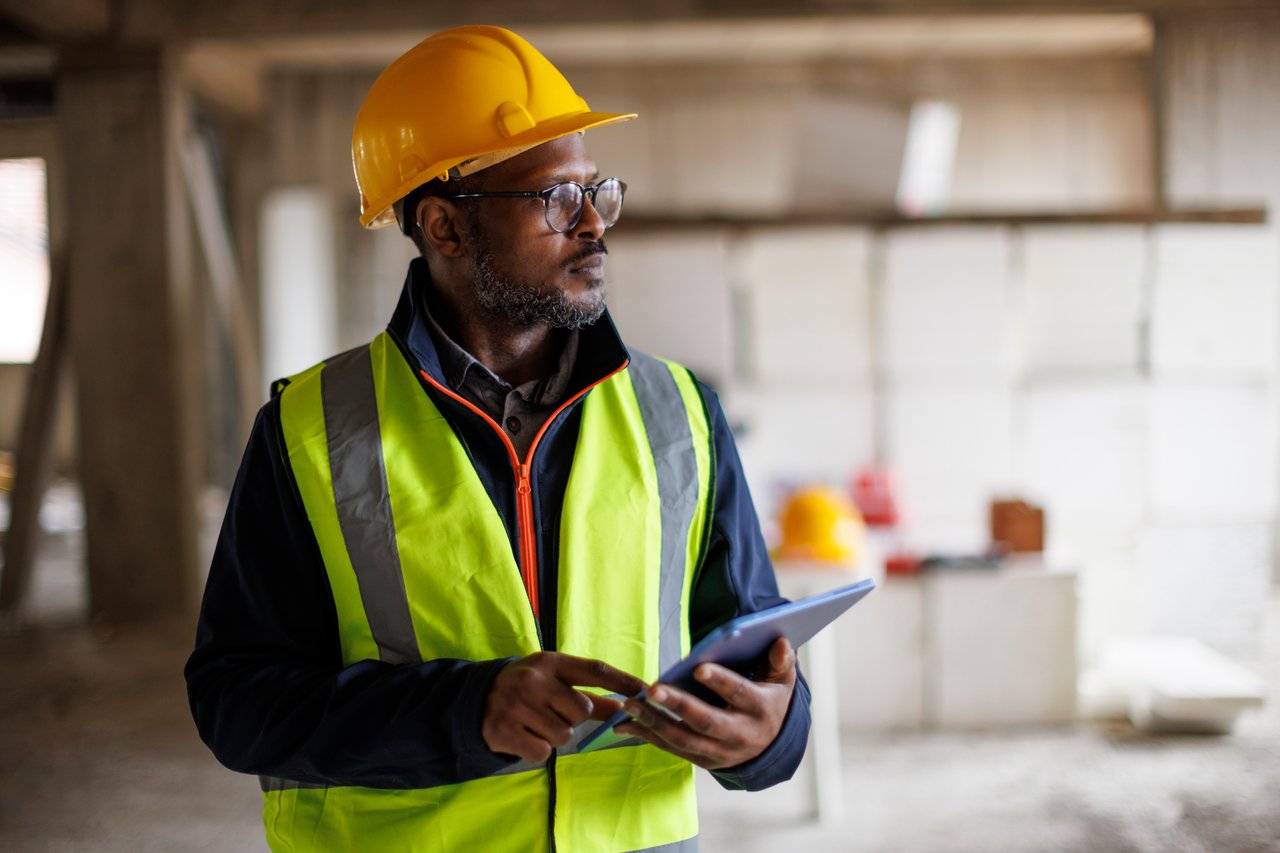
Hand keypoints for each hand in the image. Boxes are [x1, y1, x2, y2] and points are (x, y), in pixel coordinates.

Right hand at [483, 652, 645, 763]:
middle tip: (553, 712)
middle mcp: (534, 680)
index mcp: (550, 662)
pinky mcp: (504, 731)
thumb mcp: (552, 680)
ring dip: (555, 735)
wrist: (475, 700)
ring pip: (564, 735)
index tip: (646, 690)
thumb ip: (585, 692)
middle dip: (574, 718)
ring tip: (536, 723)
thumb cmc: (525, 689)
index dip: (623, 681)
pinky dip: (538, 750)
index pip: (595, 670)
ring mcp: (517, 706)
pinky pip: (543, 752)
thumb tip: (625, 706)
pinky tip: (524, 735)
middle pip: (582, 711)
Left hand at [615, 637, 796, 769]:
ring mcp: (720, 752)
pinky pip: (673, 749)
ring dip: (655, 722)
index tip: (699, 668)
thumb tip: (782, 643)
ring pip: (684, 739)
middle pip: (707, 721)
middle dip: (679, 705)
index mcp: (759, 710)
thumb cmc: (770, 700)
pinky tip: (627, 724)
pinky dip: (649, 737)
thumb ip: (780, 661)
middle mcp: (739, 734)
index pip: (740, 694)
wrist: (772, 745)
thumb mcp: (782, 681)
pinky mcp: (704, 761)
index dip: (721, 682)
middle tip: (653, 689)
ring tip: (631, 703)